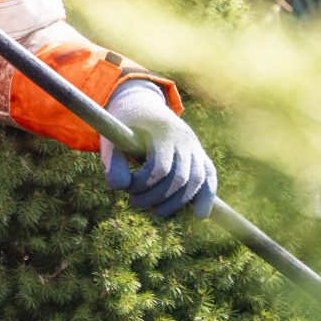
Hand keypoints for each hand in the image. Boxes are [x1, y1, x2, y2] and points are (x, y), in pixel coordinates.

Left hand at [98, 80, 215, 219]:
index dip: (143, 184)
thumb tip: (120, 187)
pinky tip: (199, 214)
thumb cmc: (125, 127)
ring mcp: (195, 147)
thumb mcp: (112, 139)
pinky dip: (206, 197)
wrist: (143, 106)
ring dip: (176, 203)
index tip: (126, 188)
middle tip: (135, 202)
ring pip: (196, 181)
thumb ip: (112, 162)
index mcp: (162, 130)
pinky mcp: (200, 155)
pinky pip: (209, 177)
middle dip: (156, 197)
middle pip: (180, 178)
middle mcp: (184, 138)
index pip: (160, 166)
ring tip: (155, 211)